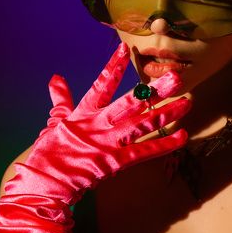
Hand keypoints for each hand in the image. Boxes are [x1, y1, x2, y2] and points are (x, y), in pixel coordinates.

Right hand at [3, 41, 191, 207]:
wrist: (44, 183)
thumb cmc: (48, 154)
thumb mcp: (54, 123)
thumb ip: (61, 100)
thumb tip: (56, 78)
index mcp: (83, 114)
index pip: (101, 86)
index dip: (113, 67)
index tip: (125, 49)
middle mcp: (99, 125)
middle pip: (131, 103)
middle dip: (154, 91)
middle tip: (175, 77)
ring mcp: (108, 143)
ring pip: (143, 125)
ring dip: (166, 113)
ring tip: (187, 102)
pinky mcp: (115, 163)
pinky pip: (144, 152)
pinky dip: (164, 145)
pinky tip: (182, 136)